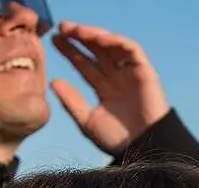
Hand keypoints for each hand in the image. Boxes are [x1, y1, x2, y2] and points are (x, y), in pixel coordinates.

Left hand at [49, 21, 170, 154]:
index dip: (70, 51)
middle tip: (62, 27)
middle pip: (96, 51)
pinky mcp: (144, 71)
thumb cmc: (117, 141)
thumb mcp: (87, 121)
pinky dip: (115, 41)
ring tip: (77, 30)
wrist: (142, 148)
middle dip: (80, 37)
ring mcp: (130, 73)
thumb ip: (72, 101)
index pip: (84, 64)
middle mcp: (117, 78)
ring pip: (112, 46)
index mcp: (104, 89)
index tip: (54, 40)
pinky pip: (131, 49)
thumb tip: (54, 82)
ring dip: (95, 35)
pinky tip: (98, 38)